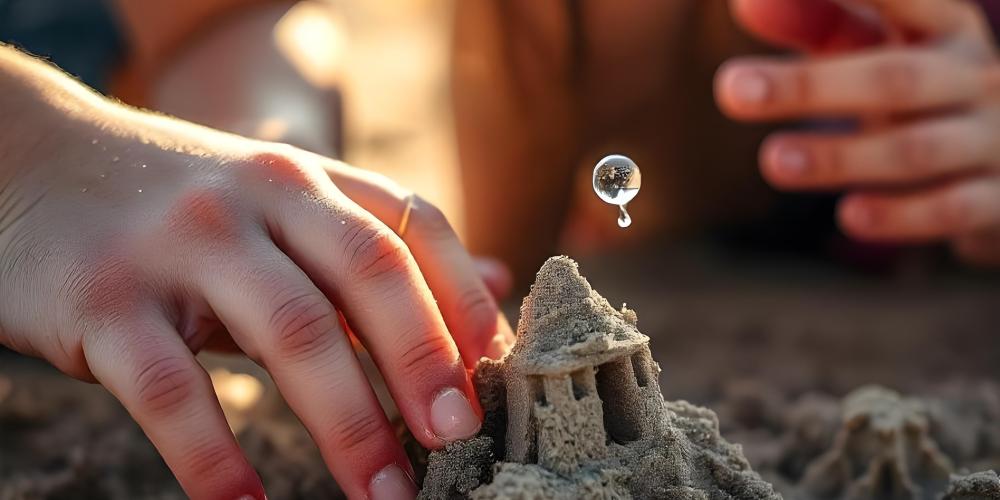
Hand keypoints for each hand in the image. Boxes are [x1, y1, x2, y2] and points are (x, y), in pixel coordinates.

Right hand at [0, 63, 511, 498]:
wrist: (26, 161)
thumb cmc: (178, 204)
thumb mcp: (280, 202)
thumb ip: (376, 244)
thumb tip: (495, 286)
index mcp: (308, 178)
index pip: (415, 228)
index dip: (465, 303)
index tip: (497, 375)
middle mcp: (259, 196)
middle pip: (370, 275)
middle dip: (424, 363)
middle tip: (458, 442)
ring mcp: (183, 243)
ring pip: (291, 333)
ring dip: (348, 426)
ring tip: (384, 494)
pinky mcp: (106, 300)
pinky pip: (175, 391)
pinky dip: (216, 460)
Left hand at [716, 0, 999, 264]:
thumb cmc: (920, 90)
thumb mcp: (877, 50)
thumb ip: (817, 21)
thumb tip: (744, 1)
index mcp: (946, 28)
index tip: (759, 0)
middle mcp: (976, 77)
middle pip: (892, 78)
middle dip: (809, 85)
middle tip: (731, 89)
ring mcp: (992, 139)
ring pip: (916, 149)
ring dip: (841, 158)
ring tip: (773, 162)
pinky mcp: (998, 199)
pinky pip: (953, 208)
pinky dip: (903, 215)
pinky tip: (850, 217)